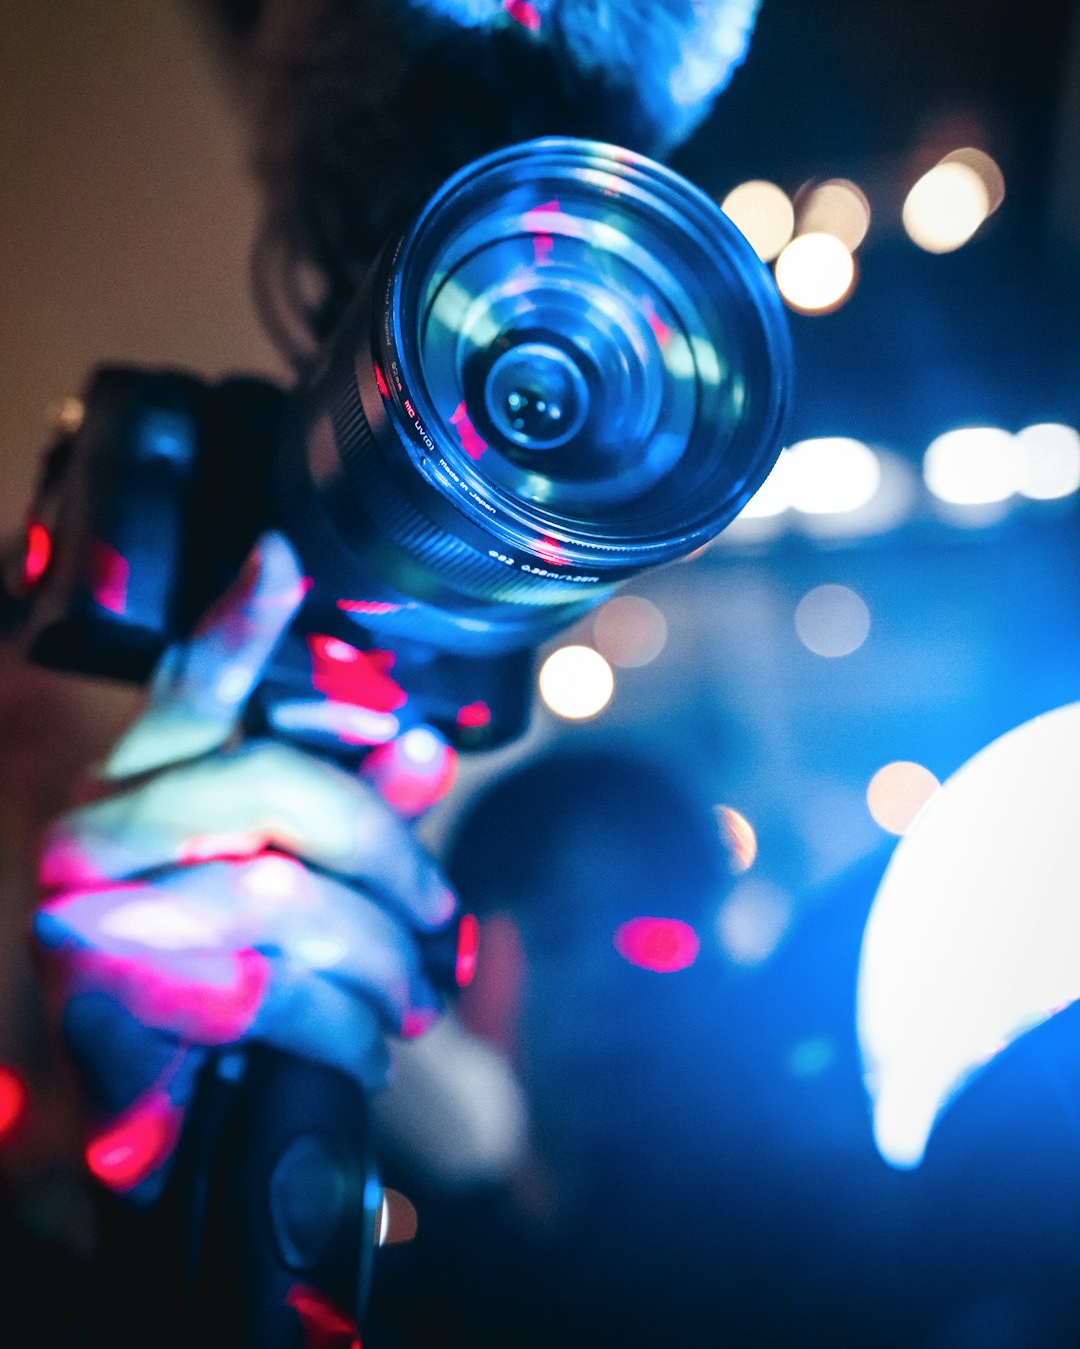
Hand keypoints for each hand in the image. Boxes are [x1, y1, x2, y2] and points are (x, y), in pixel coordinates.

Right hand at [32, 531, 457, 1201]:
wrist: (166, 1124)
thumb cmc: (235, 971)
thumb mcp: (301, 881)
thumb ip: (356, 810)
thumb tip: (423, 747)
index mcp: (148, 775)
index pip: (195, 684)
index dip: (242, 622)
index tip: (284, 555)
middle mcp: (101, 824)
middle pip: (273, 783)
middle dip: (386, 852)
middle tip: (442, 916)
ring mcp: (87, 910)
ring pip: (282, 895)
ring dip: (379, 960)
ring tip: (415, 999)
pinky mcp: (100, 1000)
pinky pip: (264, 990)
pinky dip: (342, 1026)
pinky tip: (364, 1047)